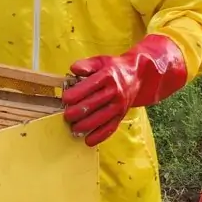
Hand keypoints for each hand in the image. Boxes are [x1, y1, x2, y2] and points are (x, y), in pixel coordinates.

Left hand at [61, 34, 187, 146]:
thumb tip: (74, 69)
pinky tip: (88, 141)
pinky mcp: (121, 115)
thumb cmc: (113, 68)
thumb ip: (86, 65)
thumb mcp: (100, 61)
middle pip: (94, 104)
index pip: (90, 86)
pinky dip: (99, 136)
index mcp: (107, 76)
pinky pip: (111, 128)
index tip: (65, 99)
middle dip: (78, 112)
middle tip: (66, 116)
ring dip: (86, 125)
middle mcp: (114, 91)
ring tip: (74, 128)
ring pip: (101, 118)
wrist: (137, 75)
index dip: (76, 94)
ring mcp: (119, 105)